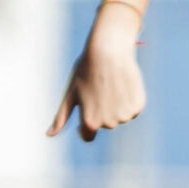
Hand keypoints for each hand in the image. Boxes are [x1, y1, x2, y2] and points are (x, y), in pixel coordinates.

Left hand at [48, 11, 147, 140]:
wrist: (109, 51)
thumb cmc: (85, 71)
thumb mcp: (70, 95)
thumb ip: (61, 118)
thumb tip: (49, 135)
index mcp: (90, 122)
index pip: (87, 136)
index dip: (84, 124)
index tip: (85, 107)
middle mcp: (110, 122)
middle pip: (105, 125)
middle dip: (100, 111)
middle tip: (98, 89)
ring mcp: (126, 115)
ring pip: (120, 117)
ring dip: (115, 106)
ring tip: (110, 86)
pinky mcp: (138, 106)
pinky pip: (132, 109)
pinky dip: (128, 100)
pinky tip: (122, 85)